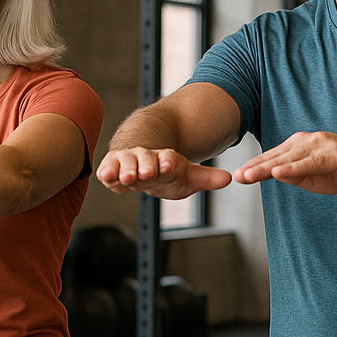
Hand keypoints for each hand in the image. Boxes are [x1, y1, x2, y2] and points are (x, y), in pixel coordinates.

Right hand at [96, 147, 231, 198]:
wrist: (140, 165)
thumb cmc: (164, 173)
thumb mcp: (186, 177)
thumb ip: (206, 178)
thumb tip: (229, 179)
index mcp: (166, 159)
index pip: (168, 159)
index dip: (169, 161)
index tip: (170, 163)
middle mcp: (146, 158)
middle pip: (146, 160)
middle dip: (146, 165)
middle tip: (147, 172)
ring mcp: (128, 162)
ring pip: (126, 162)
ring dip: (127, 169)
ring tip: (129, 177)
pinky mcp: (112, 168)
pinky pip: (108, 169)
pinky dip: (107, 172)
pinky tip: (107, 176)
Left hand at [234, 131, 336, 194]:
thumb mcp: (318, 179)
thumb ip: (298, 177)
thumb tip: (276, 175)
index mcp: (303, 147)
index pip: (275, 157)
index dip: (257, 166)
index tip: (239, 175)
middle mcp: (310, 142)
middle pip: (277, 156)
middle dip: (256, 166)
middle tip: (237, 176)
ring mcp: (322, 146)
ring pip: (289, 158)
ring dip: (268, 167)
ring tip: (250, 175)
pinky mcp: (335, 155)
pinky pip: (310, 163)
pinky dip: (293, 168)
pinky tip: (278, 173)